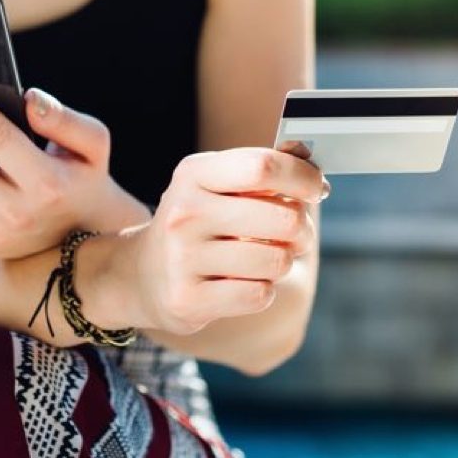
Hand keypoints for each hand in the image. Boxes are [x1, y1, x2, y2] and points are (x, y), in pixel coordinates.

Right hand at [85, 148, 326, 335]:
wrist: (140, 275)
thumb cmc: (196, 223)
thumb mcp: (217, 185)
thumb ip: (262, 169)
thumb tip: (308, 157)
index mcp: (194, 174)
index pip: (264, 167)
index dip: (303, 178)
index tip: (317, 189)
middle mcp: (185, 212)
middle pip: (282, 218)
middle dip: (303, 229)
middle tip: (297, 234)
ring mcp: (182, 258)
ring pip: (276, 260)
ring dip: (283, 262)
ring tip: (265, 259)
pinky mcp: (187, 299)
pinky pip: (259, 294)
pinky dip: (263, 290)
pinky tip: (244, 283)